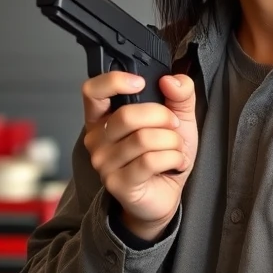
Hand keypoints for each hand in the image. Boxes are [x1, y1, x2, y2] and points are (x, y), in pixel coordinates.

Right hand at [82, 71, 198, 236]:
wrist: (166, 192)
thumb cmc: (164, 153)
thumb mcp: (179, 117)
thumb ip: (180, 94)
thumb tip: (171, 80)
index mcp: (104, 117)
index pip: (92, 91)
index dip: (114, 81)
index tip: (140, 83)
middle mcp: (97, 138)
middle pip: (128, 116)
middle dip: (163, 118)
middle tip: (174, 127)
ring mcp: (104, 163)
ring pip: (144, 139)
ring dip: (172, 142)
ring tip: (174, 149)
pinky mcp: (118, 183)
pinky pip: (150, 161)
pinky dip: (174, 159)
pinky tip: (175, 163)